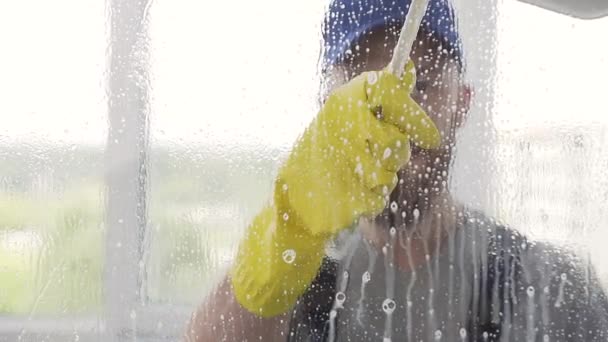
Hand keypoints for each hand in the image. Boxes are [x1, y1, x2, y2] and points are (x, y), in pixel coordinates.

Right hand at [231, 61, 440, 316]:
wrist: (294, 196)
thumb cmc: (324, 150)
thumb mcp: (345, 114)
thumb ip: (380, 97)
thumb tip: (408, 67)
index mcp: (343, 100)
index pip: (389, 89)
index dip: (412, 113)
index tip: (432, 137)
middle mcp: (342, 124)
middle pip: (396, 138)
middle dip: (397, 152)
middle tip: (386, 155)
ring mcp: (343, 160)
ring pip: (390, 170)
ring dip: (384, 175)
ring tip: (361, 172)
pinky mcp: (347, 194)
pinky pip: (381, 194)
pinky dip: (373, 196)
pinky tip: (354, 191)